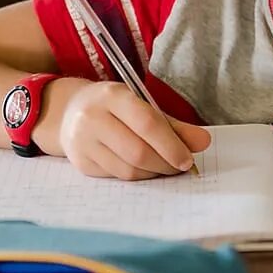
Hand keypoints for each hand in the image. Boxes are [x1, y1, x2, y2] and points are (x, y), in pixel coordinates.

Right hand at [36, 78, 211, 180]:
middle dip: (165, 164)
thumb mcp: (140, 105)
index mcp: (113, 96)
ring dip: (154, 173)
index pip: (147, 123)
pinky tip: (146, 169)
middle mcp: (93, 118)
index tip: (188, 159)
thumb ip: (173, 124)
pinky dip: (138, 176)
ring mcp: (84, 142)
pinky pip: (118, 177)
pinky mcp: (81, 163)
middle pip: (138, 151)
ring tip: (166, 167)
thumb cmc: (113, 106)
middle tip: (180, 166)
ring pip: (128, 169)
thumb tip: (203, 142)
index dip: (171, 144)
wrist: (68, 112)